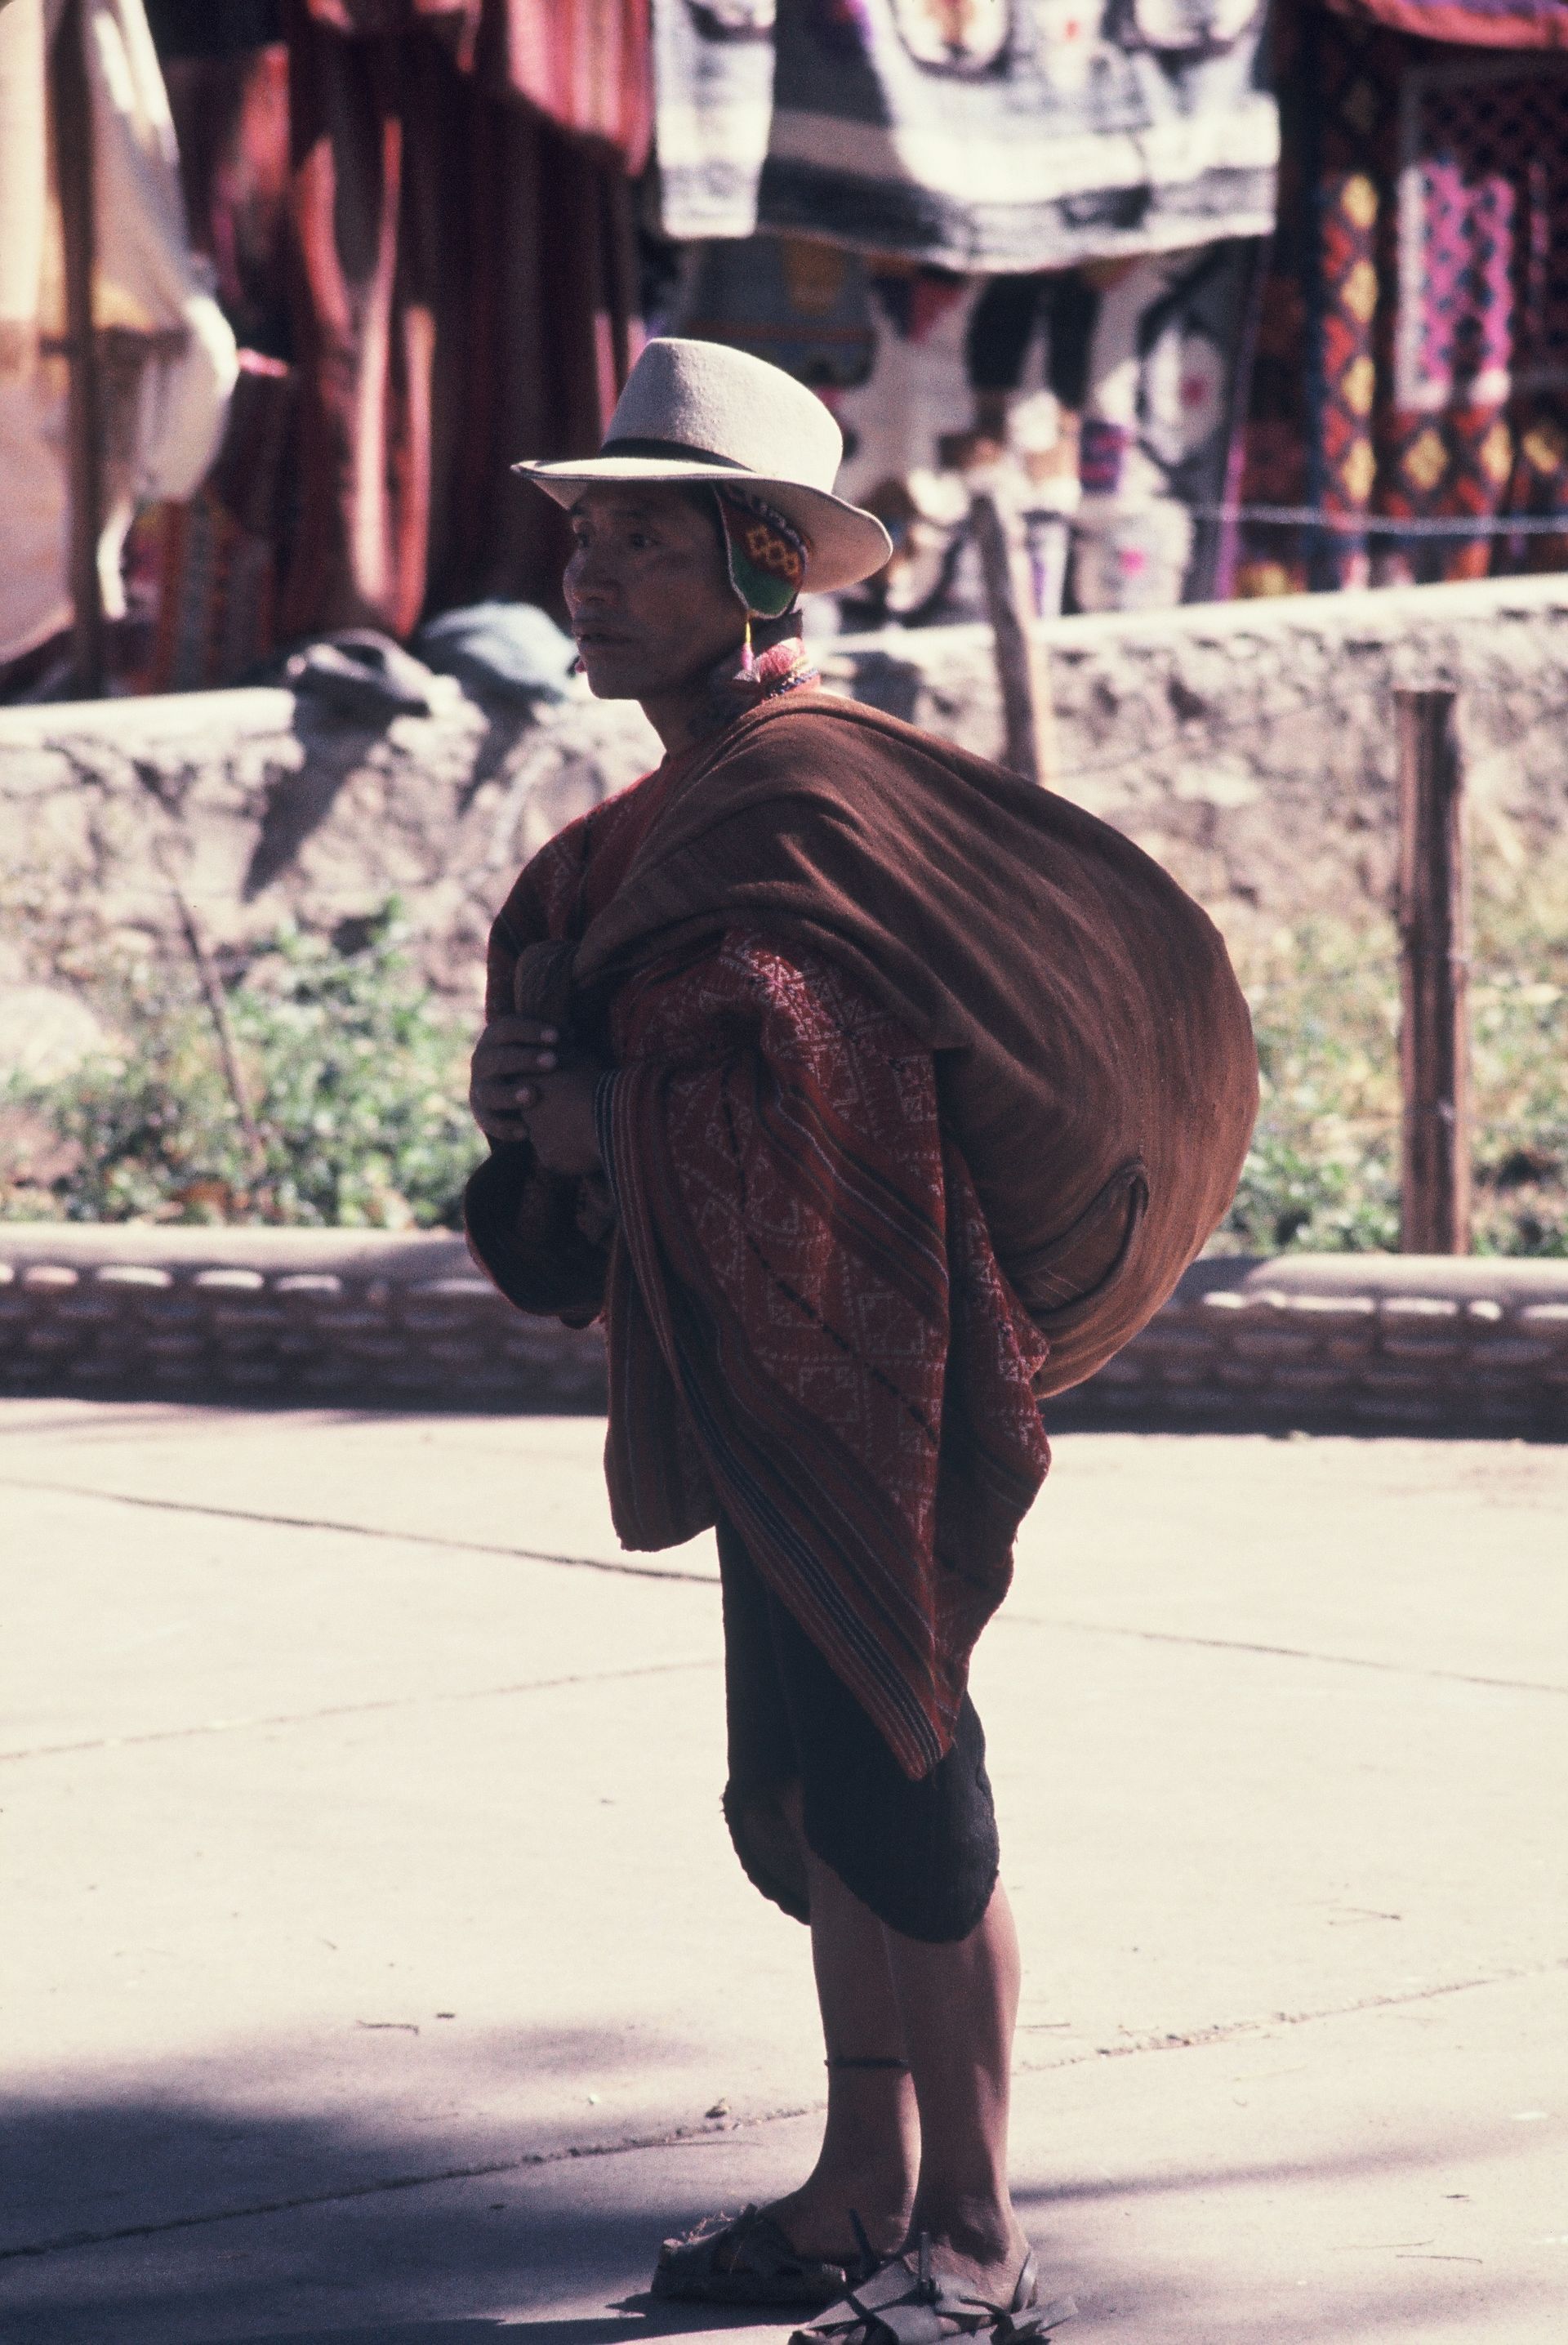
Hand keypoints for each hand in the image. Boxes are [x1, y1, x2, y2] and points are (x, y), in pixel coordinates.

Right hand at [469, 1016, 604, 1176]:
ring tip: (533, 1095)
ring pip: (491, 1092)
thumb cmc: (533, 1060)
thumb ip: (552, 1039)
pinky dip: (506, 1128)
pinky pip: (490, 1122)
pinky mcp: (482, 1113)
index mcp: (496, 1038)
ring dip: (511, 1094)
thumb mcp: (538, 1044)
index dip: (531, 1030)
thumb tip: (572, 1035)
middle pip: (500, 1058)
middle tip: (553, 1061)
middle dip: (526, 1059)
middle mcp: (483, 1061)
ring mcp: (481, 1088)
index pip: (508, 1028)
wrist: (508, 1086)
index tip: (557, 1036)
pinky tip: (526, 1131)